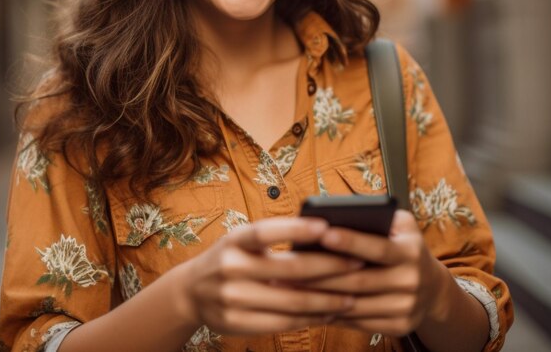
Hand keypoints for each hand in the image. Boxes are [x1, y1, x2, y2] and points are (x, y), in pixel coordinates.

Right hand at [175, 216, 362, 335]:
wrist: (192, 292)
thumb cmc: (229, 257)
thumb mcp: (241, 240)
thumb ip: (273, 240)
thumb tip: (322, 239)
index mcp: (233, 241)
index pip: (266, 232)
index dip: (296, 229)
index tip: (327, 226)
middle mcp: (231, 268)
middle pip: (289, 270)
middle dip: (329, 267)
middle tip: (359, 262)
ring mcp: (233, 299)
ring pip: (292, 301)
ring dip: (327, 299)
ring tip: (353, 294)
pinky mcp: (238, 324)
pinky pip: (283, 323)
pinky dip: (310, 318)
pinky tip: (329, 312)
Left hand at [299, 210, 450, 336]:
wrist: (432, 287)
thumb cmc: (404, 245)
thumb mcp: (402, 224)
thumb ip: (378, 216)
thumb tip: (339, 214)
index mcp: (411, 251)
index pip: (377, 247)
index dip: (350, 241)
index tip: (323, 233)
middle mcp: (411, 281)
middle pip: (360, 280)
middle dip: (323, 274)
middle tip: (292, 266)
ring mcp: (406, 308)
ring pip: (356, 305)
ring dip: (322, 298)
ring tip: (293, 288)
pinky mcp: (399, 327)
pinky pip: (360, 323)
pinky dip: (335, 315)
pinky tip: (312, 305)